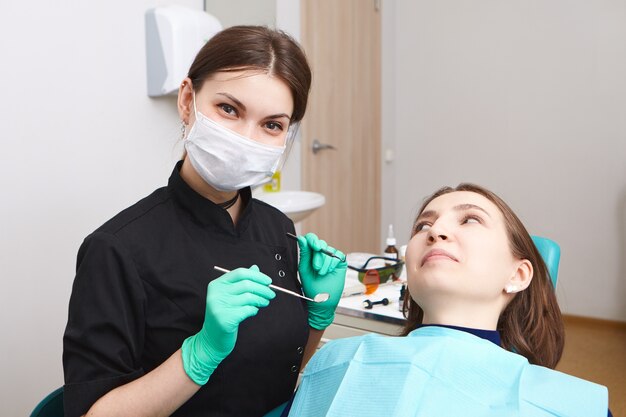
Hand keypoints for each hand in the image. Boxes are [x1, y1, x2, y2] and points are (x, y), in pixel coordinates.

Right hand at [181, 265, 274, 384]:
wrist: (212, 340)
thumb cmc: (225, 315)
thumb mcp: (231, 296)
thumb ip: (242, 281)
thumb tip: (255, 268)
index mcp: (216, 285)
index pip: (240, 273)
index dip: (257, 276)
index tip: (268, 282)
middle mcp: (216, 294)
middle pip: (246, 284)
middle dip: (263, 288)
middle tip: (271, 294)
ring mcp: (219, 306)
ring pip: (249, 297)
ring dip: (261, 299)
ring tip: (265, 302)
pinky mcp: (225, 319)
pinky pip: (247, 310)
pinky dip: (254, 310)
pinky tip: (254, 311)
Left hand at [297, 233, 346, 329]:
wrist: (322, 301)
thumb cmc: (312, 287)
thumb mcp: (305, 269)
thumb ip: (304, 253)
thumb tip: (302, 239)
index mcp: (310, 254)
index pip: (311, 239)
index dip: (312, 240)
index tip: (314, 246)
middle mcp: (320, 254)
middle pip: (320, 244)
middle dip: (318, 256)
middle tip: (316, 268)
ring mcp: (331, 258)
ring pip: (329, 251)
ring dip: (325, 263)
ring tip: (322, 274)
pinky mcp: (340, 262)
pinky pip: (338, 256)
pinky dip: (333, 264)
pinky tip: (330, 271)